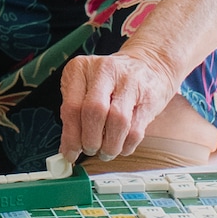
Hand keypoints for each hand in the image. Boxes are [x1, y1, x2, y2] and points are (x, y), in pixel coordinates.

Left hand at [60, 46, 177, 163]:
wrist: (148, 64)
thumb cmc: (109, 82)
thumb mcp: (84, 88)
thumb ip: (73, 115)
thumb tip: (67, 149)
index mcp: (81, 68)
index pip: (71, 106)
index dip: (70, 136)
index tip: (70, 153)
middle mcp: (105, 71)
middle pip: (94, 112)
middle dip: (90, 140)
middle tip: (89, 150)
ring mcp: (129, 82)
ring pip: (117, 122)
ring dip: (109, 146)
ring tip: (106, 151)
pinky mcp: (149, 98)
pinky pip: (136, 130)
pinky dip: (126, 146)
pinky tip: (121, 146)